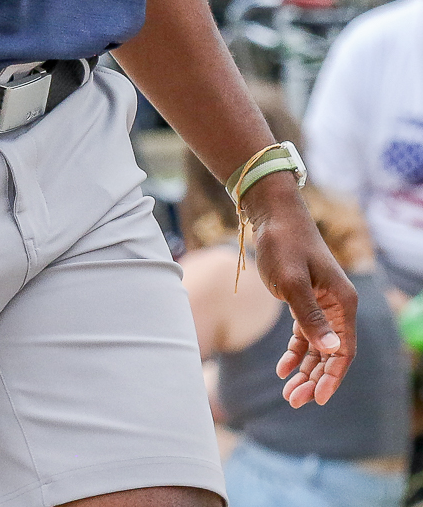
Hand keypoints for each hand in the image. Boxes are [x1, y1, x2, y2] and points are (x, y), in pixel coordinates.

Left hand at [244, 175, 357, 406]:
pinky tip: (282, 368)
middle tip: (294, 400)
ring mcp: (322, 303)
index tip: (316, 399)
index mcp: (343, 303)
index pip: (344, 350)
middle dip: (314, 379)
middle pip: (331, 353)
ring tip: (288, 392)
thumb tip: (332, 350)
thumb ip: (310, 317)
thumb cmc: (283, 244)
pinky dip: (295, 352)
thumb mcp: (293, 281)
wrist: (271, 215)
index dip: (332, 377)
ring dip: (304, 370)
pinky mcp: (305, 299)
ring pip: (318, 347)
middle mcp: (337, 306)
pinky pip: (304, 334)